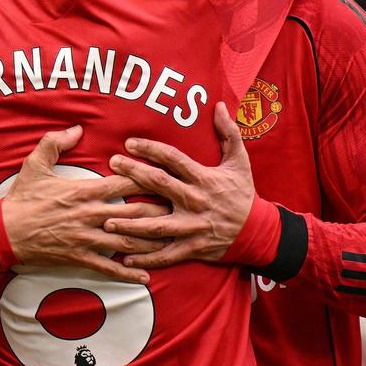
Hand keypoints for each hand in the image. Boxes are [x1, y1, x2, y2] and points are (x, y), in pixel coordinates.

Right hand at [1, 125, 168, 283]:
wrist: (3, 232)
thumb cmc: (21, 198)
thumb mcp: (34, 164)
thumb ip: (56, 142)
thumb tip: (77, 128)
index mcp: (83, 190)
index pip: (123, 182)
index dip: (145, 178)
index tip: (165, 176)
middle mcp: (90, 215)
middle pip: (134, 212)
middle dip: (159, 211)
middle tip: (180, 210)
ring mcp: (86, 238)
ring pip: (127, 241)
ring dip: (151, 242)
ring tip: (173, 241)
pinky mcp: (79, 258)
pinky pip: (109, 268)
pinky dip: (128, 273)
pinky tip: (147, 275)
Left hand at [104, 102, 254, 267]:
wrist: (257, 231)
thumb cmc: (243, 194)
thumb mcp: (240, 161)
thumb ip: (228, 132)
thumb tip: (217, 105)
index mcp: (204, 178)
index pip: (173, 159)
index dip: (151, 149)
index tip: (129, 142)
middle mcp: (195, 201)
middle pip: (159, 185)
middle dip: (133, 174)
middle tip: (112, 164)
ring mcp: (192, 227)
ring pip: (156, 225)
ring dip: (130, 223)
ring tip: (107, 218)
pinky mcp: (192, 248)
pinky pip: (165, 256)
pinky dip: (145, 260)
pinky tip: (124, 260)